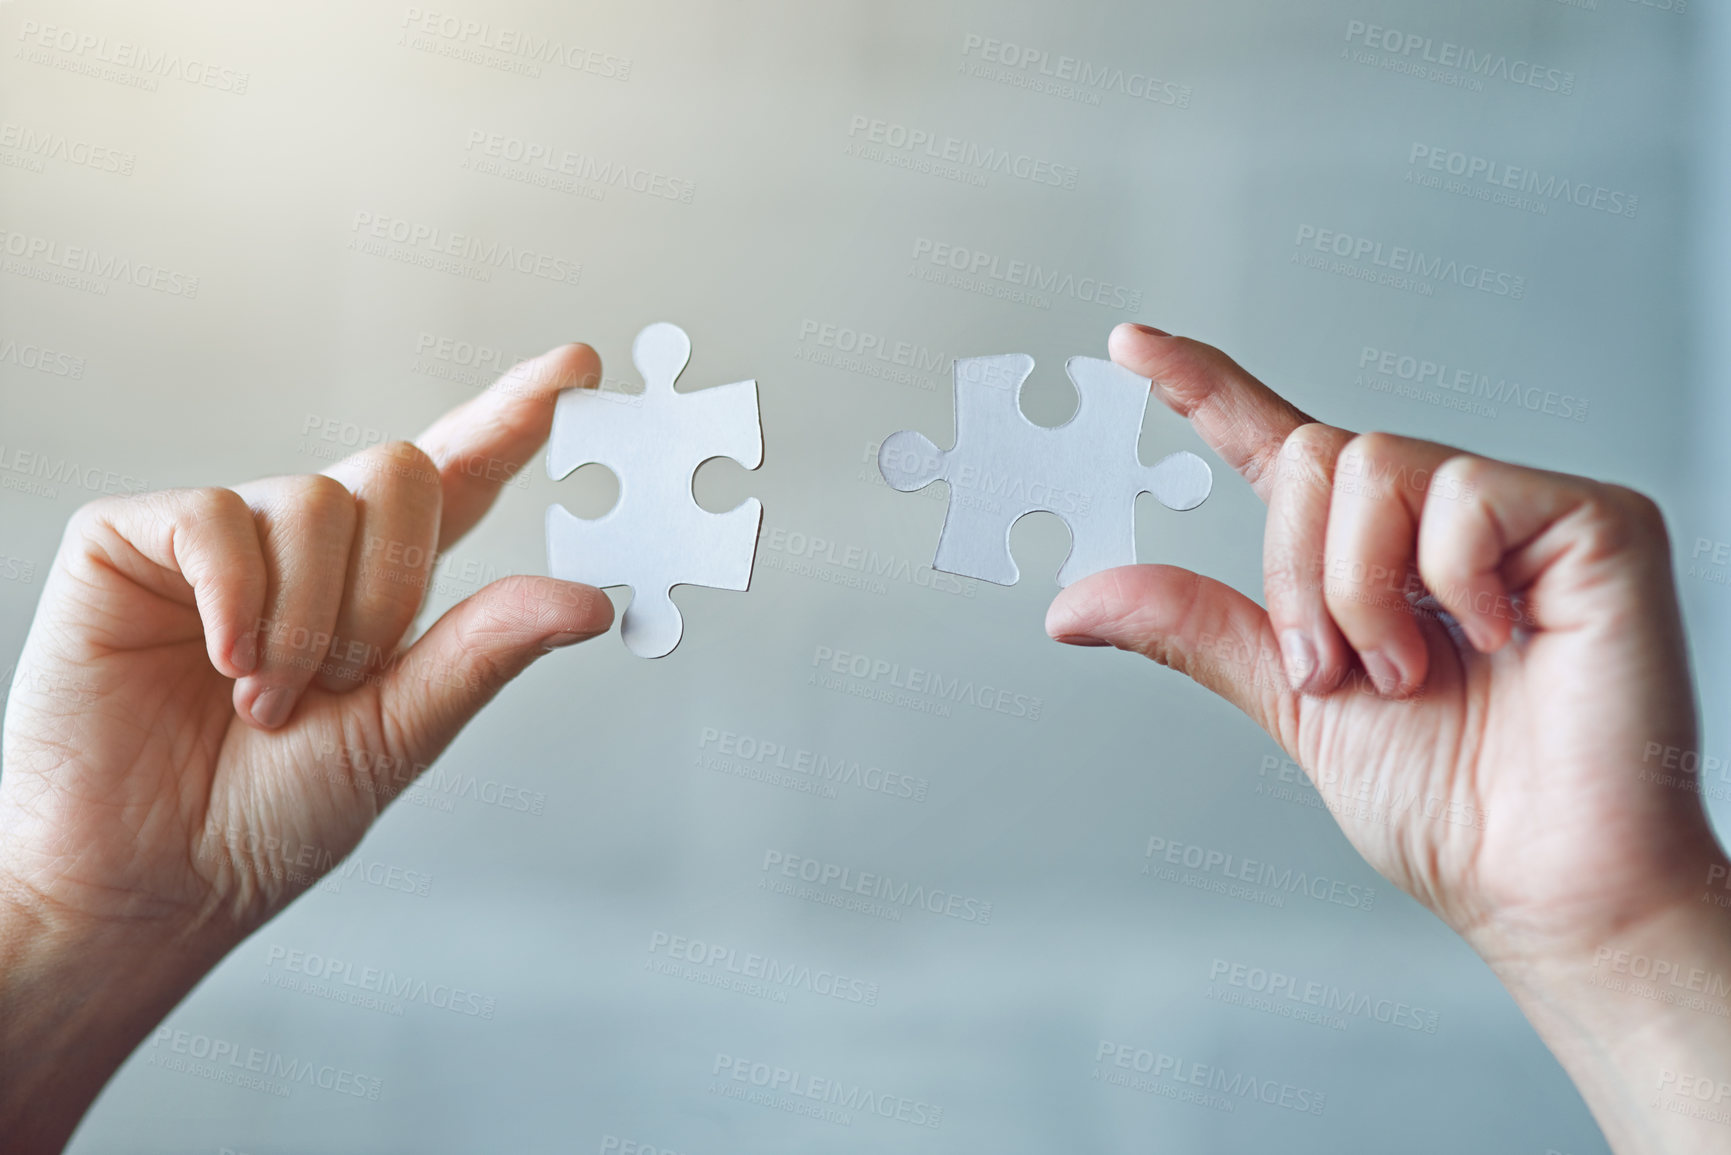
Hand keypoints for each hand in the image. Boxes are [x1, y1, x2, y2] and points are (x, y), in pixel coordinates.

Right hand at [0, 345, 612, 1153]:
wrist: (145, 880)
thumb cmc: (265, 818)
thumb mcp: (399, 731)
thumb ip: (485, 650)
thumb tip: (588, 600)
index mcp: (377, 585)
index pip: (459, 479)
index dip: (514, 417)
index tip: (577, 369)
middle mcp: (306, 546)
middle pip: (401, 472)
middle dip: (392, 587)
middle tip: (341, 681)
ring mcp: (222, 536)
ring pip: (320, 498)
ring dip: (310, 620)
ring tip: (267, 699)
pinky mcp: (134, 538)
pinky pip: (217, 515)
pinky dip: (237, 598)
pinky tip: (221, 661)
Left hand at [1047, 323, 1729, 1154]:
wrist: (1544, 884)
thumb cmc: (1449, 806)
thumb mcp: (1293, 700)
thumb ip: (1196, 629)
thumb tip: (1072, 603)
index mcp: (1371, 559)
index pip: (1278, 445)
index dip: (1204, 387)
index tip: (1128, 344)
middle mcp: (1443, 519)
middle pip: (1316, 453)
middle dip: (1298, 578)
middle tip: (1341, 672)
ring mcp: (1520, 511)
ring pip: (1371, 465)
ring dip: (1361, 593)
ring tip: (1418, 673)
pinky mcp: (1593, 518)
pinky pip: (1464, 492)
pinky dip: (1449, 582)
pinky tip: (1499, 642)